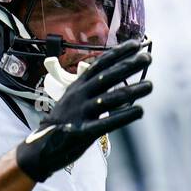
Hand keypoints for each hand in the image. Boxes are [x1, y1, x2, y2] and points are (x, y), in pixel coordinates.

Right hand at [15, 39, 151, 181]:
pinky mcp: (83, 132)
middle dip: (128, 65)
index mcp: (78, 85)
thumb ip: (92, 86)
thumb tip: (115, 73)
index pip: (100, 64)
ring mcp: (81, 113)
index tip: (136, 44)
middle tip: (148, 57)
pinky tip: (139, 111)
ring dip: (131, 91)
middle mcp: (79, 95)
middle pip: (106, 76)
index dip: (118, 53)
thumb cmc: (63, 121)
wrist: (40, 146)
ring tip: (149, 85)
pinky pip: (107, 122)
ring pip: (109, 98)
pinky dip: (124, 116)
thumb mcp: (74, 97)